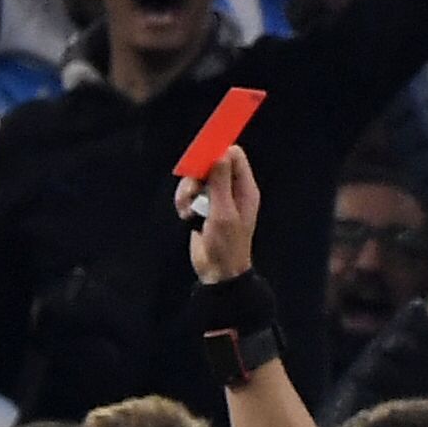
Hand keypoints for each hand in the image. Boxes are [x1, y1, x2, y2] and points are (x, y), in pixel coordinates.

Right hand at [176, 146, 261, 282]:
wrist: (217, 273)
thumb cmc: (227, 245)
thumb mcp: (224, 213)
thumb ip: (221, 182)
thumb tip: (220, 153)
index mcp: (244, 188)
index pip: (233, 155)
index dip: (218, 153)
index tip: (202, 160)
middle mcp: (231, 189)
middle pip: (211, 164)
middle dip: (198, 176)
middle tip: (193, 191)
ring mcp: (216, 198)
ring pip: (197, 179)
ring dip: (187, 192)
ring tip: (188, 210)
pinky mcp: (202, 207)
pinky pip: (189, 193)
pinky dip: (184, 202)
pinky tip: (185, 217)